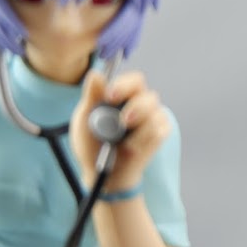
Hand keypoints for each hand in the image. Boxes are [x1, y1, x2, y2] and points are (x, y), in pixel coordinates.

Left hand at [71, 70, 170, 191]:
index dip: (125, 85)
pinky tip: (132, 148)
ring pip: (155, 114)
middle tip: (123, 121)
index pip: (134, 81)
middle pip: (150, 96)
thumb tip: (95, 73)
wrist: (102, 173)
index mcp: (123, 96)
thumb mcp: (85, 119)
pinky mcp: (160, 135)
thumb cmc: (92, 144)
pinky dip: (142, 141)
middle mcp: (141, 105)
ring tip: (122, 140)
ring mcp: (153, 120)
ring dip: (138, 129)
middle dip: (137, 107)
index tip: (110, 97)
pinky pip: (158, 132)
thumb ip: (92, 96)